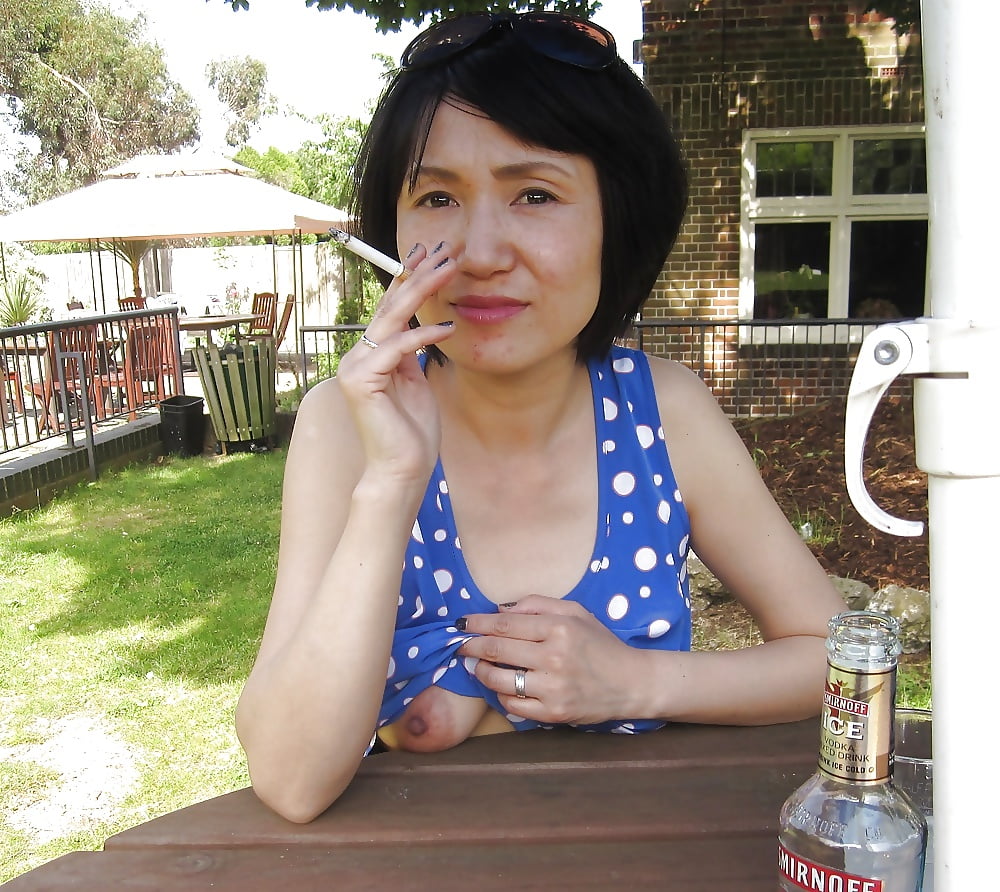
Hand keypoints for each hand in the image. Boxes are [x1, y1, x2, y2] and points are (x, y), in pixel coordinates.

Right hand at [335, 243, 456, 483]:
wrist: (403, 470)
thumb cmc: (413, 432)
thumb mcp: (416, 382)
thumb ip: (411, 355)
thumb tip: (421, 326)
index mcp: (371, 357)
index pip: (390, 311)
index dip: (409, 280)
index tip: (430, 254)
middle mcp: (358, 358)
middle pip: (390, 308)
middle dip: (418, 275)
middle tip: (443, 251)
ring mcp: (355, 369)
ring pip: (391, 320)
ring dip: (422, 291)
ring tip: (448, 269)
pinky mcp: (361, 382)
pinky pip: (397, 349)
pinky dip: (423, 335)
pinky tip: (448, 326)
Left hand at [457, 596, 644, 724]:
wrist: (631, 683)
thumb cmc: (601, 644)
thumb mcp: (575, 612)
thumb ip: (537, 605)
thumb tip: (499, 608)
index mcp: (559, 628)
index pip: (504, 624)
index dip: (477, 623)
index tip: (462, 623)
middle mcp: (554, 657)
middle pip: (496, 650)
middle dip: (471, 646)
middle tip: (460, 644)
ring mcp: (553, 688)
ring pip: (499, 680)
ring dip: (480, 671)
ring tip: (475, 665)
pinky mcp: (553, 713)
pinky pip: (513, 706)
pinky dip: (501, 695)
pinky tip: (501, 686)